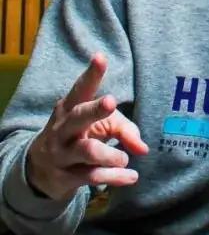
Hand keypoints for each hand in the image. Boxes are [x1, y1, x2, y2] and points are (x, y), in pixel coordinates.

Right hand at [26, 53, 147, 201]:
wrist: (39, 170)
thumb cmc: (79, 136)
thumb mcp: (99, 126)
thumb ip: (124, 129)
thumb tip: (143, 148)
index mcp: (70, 109)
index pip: (81, 89)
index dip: (91, 75)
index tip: (100, 57)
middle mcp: (62, 129)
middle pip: (78, 117)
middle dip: (94, 110)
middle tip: (112, 102)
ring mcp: (62, 154)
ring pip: (88, 151)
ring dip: (112, 155)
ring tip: (125, 159)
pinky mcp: (65, 177)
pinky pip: (94, 176)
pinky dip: (116, 177)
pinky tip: (131, 177)